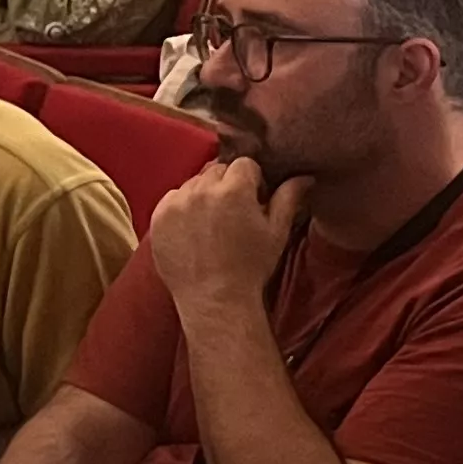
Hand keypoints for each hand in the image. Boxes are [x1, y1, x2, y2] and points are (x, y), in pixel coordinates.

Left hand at [144, 154, 309, 318]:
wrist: (215, 299)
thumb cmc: (251, 267)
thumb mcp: (276, 233)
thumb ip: (288, 198)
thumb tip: (304, 177)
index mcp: (234, 190)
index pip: (244, 164)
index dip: (253, 181)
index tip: (255, 201)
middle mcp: (201, 190)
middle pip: (217, 169)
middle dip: (228, 184)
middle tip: (235, 212)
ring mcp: (176, 203)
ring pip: (193, 183)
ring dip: (204, 194)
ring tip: (213, 222)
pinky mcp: (158, 217)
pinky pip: (172, 199)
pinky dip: (182, 206)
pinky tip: (194, 229)